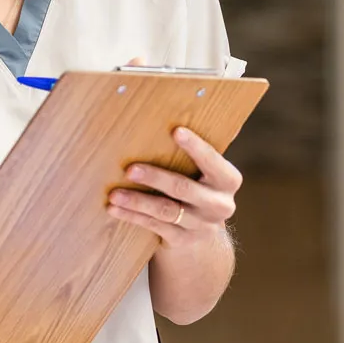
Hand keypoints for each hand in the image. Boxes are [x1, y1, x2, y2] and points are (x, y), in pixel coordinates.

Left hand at [106, 126, 242, 249]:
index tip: (176, 131)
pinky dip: (133, 217)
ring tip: (115, 194)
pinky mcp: (182, 241)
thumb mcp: (207, 170)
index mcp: (228, 180)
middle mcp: (219, 205)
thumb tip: (192, 102)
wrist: (202, 237)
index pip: (213, 161)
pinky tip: (115, 209)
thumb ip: (202, 145)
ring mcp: (201, 226)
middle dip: (155, 178)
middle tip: (130, 169)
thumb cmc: (199, 187)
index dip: (196, 147)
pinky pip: (154, 227)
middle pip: (184, 188)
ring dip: (137, 201)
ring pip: (165, 211)